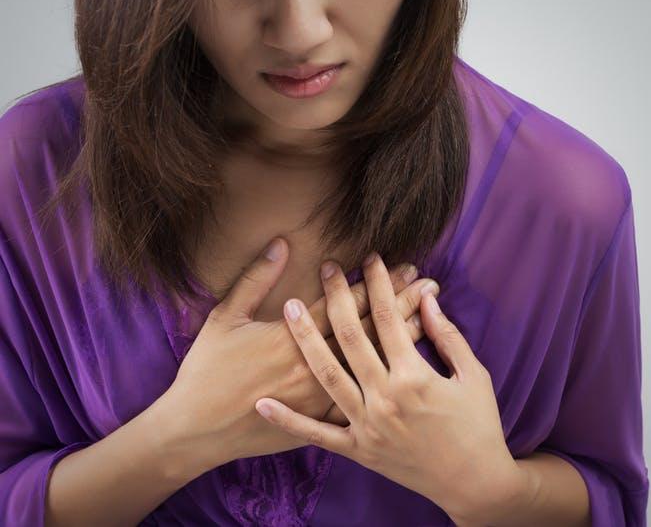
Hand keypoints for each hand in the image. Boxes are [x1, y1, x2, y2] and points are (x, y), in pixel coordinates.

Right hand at [152, 239, 439, 475]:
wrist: (195, 431)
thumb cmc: (206, 371)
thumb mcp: (224, 317)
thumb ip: (255, 279)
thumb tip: (282, 243)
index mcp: (292, 338)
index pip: (346, 304)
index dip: (378, 284)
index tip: (405, 268)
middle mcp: (314, 367)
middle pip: (369, 331)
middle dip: (402, 305)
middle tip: (429, 284)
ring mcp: (320, 398)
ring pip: (373, 365)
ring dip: (403, 339)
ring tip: (431, 317)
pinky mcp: (320, 423)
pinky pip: (362, 403)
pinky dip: (387, 384)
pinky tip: (409, 370)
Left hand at [254, 251, 520, 519]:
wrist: (475, 483)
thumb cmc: (480, 426)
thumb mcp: (474, 375)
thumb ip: (448, 336)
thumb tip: (428, 299)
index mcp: (414, 377)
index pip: (388, 318)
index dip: (379, 284)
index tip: (370, 259)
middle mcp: (385, 398)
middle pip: (351, 337)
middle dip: (337, 296)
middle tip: (326, 268)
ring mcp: (367, 426)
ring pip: (327, 375)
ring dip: (306, 339)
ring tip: (290, 307)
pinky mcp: (358, 450)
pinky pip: (316, 435)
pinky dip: (288, 421)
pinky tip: (263, 403)